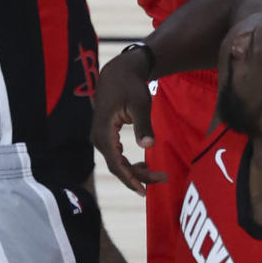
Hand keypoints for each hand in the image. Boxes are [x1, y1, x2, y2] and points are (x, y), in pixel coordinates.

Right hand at [91, 51, 168, 195]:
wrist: (119, 71)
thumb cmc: (130, 86)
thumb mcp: (140, 104)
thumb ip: (143, 125)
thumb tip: (148, 145)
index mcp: (103, 132)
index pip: (116, 164)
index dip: (130, 179)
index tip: (145, 191)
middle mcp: (98, 137)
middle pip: (117, 166)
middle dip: (139, 176)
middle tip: (163, 178)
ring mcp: (100, 136)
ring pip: (116, 161)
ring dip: (135, 170)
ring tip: (157, 175)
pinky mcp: (104, 134)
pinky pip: (115, 154)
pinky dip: (128, 162)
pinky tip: (142, 165)